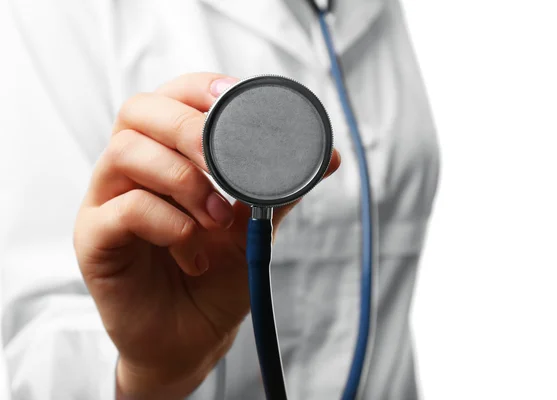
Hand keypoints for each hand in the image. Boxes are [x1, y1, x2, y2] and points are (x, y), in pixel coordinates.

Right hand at [73, 73, 340, 398]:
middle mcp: (131, 169)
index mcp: (166, 154)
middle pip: (139, 111)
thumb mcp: (255, 226)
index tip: (234, 101)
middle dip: (189, 130)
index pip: (171, 97)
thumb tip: (328, 156)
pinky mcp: (94, 239)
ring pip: (126, 153)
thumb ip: (280, 188)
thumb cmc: (218, 275)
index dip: (200, 89)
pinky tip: (195, 249)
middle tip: (225, 167)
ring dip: (183, 180)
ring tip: (219, 218)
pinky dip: (168, 222)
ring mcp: (106, 201)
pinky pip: (123, 209)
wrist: (192, 337)